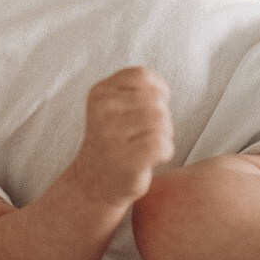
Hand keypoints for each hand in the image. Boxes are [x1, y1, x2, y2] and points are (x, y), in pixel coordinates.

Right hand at [74, 68, 174, 207]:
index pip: (142, 76)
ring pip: (162, 120)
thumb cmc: (113, 142)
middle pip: (156, 101)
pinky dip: (165, 152)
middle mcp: (103, 110)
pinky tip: (151, 159)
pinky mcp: (125, 159)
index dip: (157, 92)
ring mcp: (111, 135)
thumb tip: (163, 91)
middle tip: (144, 135)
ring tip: (147, 146)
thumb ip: (133, 90)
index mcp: (100, 92)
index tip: (149, 109)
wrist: (93, 183)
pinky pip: (162, 144)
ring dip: (164, 135)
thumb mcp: (112, 107)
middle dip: (161, 118)